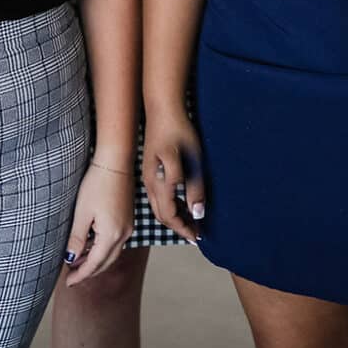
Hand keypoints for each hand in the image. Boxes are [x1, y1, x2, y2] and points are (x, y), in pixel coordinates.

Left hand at [63, 159, 133, 285]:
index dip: (81, 275)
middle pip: (106, 262)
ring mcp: (128, 226)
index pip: (94, 264)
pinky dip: (103, 250)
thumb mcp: (82, 213)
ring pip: (112, 253)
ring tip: (78, 264)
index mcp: (111, 235)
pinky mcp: (127, 219)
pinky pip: (115, 242)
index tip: (68, 283)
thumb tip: (70, 259)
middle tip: (72, 277)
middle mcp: (124, 234)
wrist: (115, 163)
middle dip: (89, 271)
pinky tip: (91, 246)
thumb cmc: (97, 184)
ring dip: (96, 261)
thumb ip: (77, 239)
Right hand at [142, 104, 205, 242]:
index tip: (198, 237)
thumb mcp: (192, 159)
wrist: (162, 110)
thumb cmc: (178, 132)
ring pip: (160, 207)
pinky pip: (159, 197)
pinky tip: (183, 202)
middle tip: (196, 233)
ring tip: (192, 221)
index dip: (184, 228)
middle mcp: (150, 184)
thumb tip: (197, 213)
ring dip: (175, 217)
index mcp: (159, 183)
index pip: (170, 216)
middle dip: (179, 226)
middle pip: (163, 215)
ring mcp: (148, 177)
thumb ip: (194, 187)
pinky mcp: (151, 171)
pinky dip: (171, 205)